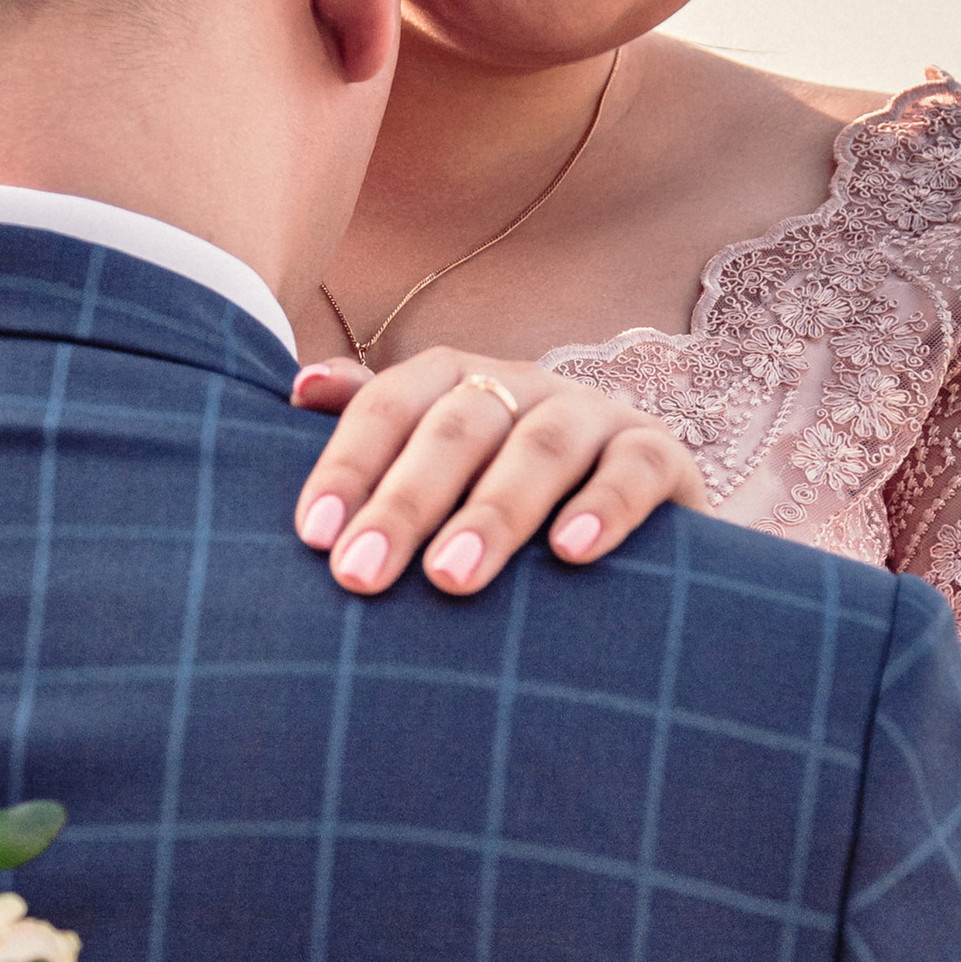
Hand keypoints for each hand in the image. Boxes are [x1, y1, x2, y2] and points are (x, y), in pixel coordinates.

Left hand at [288, 348, 705, 597]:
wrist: (635, 534)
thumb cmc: (501, 504)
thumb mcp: (436, 467)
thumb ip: (372, 428)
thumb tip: (300, 387)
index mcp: (456, 383)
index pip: (391, 405)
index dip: (349, 464)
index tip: (314, 535)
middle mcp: (522, 385)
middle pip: (458, 428)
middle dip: (404, 503)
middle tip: (360, 574)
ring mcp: (594, 414)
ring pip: (542, 447)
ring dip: (493, 512)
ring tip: (450, 578)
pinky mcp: (660, 454)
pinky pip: (635, 469)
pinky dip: (606, 507)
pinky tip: (571, 552)